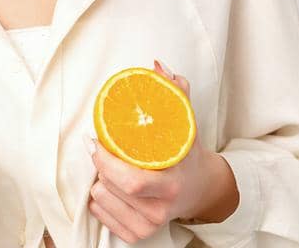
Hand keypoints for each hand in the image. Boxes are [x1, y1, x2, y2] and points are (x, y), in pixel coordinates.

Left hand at [84, 60, 239, 243]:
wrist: (202, 191)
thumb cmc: (190, 156)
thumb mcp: (188, 125)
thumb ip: (175, 94)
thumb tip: (157, 67)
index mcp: (171, 186)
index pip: (131, 181)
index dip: (107, 163)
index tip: (96, 141)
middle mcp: (160, 210)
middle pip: (110, 188)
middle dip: (100, 166)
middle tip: (100, 148)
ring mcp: (148, 226)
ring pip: (101, 199)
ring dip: (99, 181)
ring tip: (111, 169)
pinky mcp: (137, 235)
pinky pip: (100, 214)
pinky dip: (99, 199)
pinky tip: (111, 188)